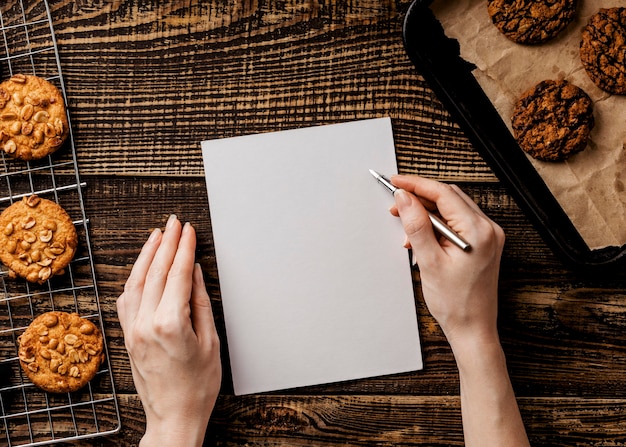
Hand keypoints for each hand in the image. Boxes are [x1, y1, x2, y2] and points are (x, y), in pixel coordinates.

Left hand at [117, 215, 220, 446]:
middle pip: (155, 272)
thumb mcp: (210, 341)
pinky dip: (134, 278)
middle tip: (174, 223)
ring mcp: (132, 330)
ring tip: (157, 235)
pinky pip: (126, 299)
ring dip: (146, 255)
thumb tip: (193, 273)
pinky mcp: (127, 336)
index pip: (177, 274)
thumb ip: (200, 302)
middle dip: (166, 243)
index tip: (189, 231)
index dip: (184, 248)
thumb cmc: (197, 386)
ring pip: (135, 281)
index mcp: (170, 324)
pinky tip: (141, 268)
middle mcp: (145, 323)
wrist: (173, 417)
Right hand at [390, 175, 528, 446]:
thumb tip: (404, 198)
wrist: (473, 328)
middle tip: (395, 202)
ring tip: (404, 223)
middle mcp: (488, 229)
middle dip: (419, 197)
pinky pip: (457, 224)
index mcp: (478, 231)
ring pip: (452, 209)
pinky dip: (436, 225)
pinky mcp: (482, 245)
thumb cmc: (456, 303)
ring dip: (426, 212)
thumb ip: (416, 225)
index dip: (416, 185)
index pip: (443, 193)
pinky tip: (420, 238)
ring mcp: (487, 237)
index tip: (396, 182)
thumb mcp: (429, 261)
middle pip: (449, 198)